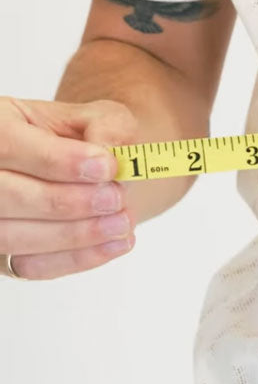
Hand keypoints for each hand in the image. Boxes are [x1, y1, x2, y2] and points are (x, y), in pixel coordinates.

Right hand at [0, 97, 136, 278]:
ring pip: (13, 236)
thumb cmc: (88, 139)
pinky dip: (77, 259)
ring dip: (74, 234)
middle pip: (6, 194)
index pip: (7, 144)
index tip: (106, 168)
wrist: (90, 168)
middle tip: (116, 199)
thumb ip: (108, 127)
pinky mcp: (3, 255)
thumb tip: (108, 152)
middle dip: (67, 202)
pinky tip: (115, 244)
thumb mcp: (102, 117)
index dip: (57, 160)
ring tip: (121, 223)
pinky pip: (31, 266)